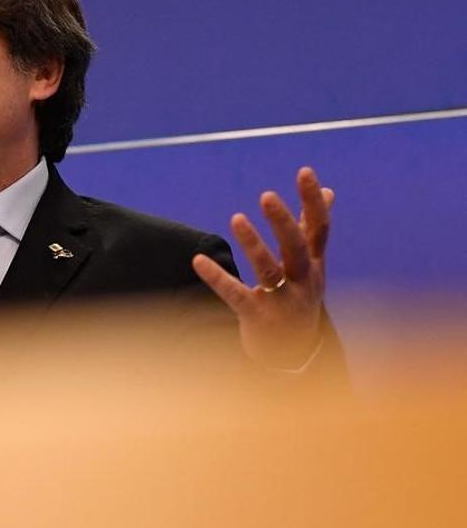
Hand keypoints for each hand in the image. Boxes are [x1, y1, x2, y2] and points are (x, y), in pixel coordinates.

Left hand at [192, 167, 332, 368]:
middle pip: (297, 247)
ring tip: (236, 218)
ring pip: (269, 270)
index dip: (312, 201)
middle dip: (283, 221)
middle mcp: (304, 282)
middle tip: (267, 195)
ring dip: (253, 244)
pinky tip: (198, 260)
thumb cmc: (300, 299)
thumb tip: (328, 191)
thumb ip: (313, 229)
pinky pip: (236, 295)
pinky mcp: (258, 318)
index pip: (319, 228)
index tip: (305, 171)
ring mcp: (283, 301)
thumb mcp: (312, 265)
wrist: (295, 355)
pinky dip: (217, 278)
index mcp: (315, 265)